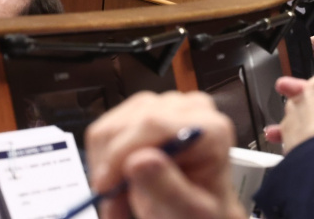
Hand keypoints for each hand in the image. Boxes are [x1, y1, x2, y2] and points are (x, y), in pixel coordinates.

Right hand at [85, 91, 245, 218]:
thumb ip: (167, 188)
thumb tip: (139, 160)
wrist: (197, 203)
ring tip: (119, 199)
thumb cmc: (198, 209)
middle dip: (112, 167)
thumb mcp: (188, 211)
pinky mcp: (143, 109)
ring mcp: (165, 104)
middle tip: (112, 207)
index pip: (154, 124)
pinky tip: (118, 183)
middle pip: (128, 123)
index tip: (106, 188)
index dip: (121, 153)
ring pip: (110, 127)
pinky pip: (104, 131)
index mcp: (211, 129)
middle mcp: (190, 108)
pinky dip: (102, 162)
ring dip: (105, 168)